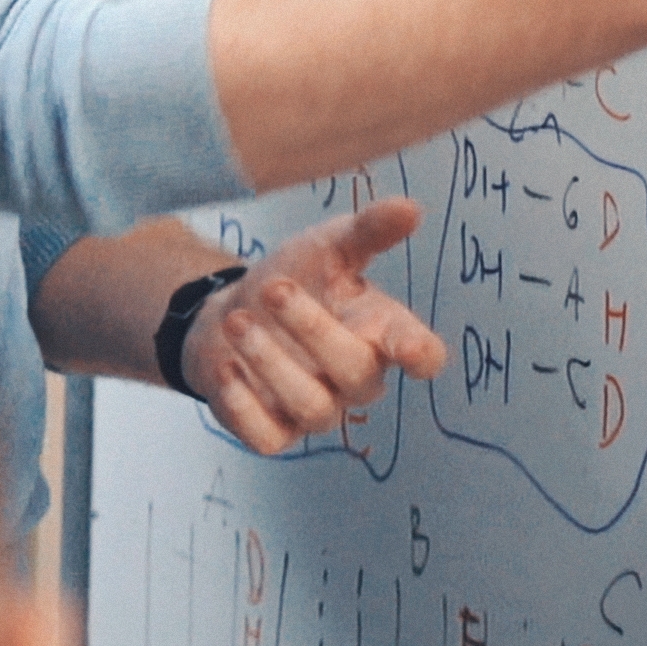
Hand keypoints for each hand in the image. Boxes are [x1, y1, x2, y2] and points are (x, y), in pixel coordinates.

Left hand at [185, 198, 450, 454]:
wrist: (227, 310)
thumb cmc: (293, 280)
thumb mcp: (328, 246)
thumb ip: (368, 230)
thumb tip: (410, 208)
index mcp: (380, 333)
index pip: (422, 355)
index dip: (420, 355)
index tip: (408, 345)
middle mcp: (354, 378)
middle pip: (357, 375)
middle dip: (312, 330)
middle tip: (274, 288)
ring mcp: (315, 409)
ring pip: (312, 407)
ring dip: (271, 361)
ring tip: (237, 320)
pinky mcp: (273, 432)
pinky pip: (268, 437)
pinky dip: (243, 404)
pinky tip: (225, 368)